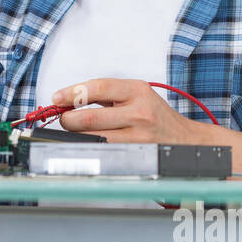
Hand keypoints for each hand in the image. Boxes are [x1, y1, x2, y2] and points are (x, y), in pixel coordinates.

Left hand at [49, 78, 203, 143]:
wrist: (185, 139)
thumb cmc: (156, 115)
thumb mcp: (136, 94)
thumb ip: (106, 95)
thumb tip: (69, 100)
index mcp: (137, 90)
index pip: (97, 87)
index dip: (71, 92)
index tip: (56, 97)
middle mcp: (139, 112)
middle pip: (89, 116)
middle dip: (68, 119)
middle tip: (63, 119)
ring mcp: (138, 136)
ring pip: (93, 137)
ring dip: (76, 135)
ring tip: (74, 132)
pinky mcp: (136, 154)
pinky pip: (104, 151)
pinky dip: (90, 147)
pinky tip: (87, 144)